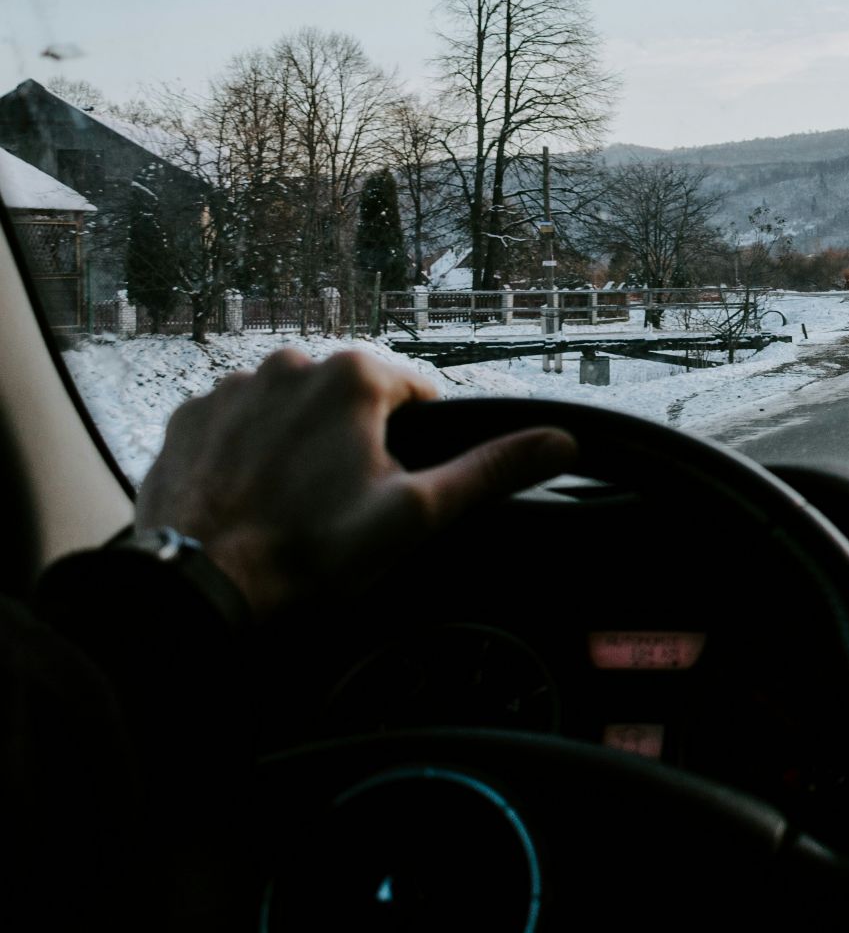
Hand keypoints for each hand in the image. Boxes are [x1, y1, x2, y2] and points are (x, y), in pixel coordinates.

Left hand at [134, 349, 576, 620]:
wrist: (200, 583)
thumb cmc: (313, 550)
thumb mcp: (418, 514)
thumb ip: (491, 470)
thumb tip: (562, 441)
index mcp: (354, 375)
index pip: (416, 394)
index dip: (419, 446)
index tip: (396, 491)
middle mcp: (290, 362)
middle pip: (352, 399)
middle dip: (357, 443)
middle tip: (345, 506)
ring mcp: (233, 387)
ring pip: (294, 409)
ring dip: (302, 444)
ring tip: (295, 506)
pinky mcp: (190, 416)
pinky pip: (239, 424)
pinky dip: (251, 454)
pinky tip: (253, 499)